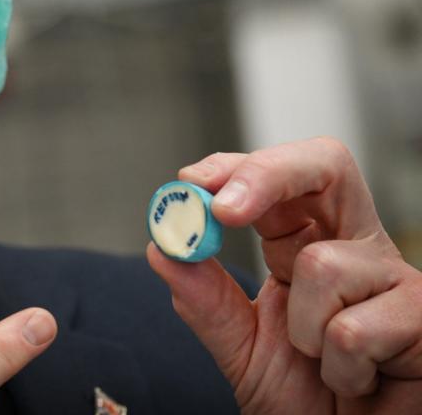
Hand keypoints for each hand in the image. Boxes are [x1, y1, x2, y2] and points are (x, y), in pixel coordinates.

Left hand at [148, 137, 421, 413]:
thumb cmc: (306, 399)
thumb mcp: (240, 345)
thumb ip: (204, 300)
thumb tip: (163, 248)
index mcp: (304, 242)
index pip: (276, 177)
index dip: (236, 167)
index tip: (190, 183)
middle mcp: (352, 246)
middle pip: (325, 165)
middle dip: (268, 174)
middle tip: (223, 209)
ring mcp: (392, 277)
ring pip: (322, 265)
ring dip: (303, 332)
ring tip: (323, 363)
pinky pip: (353, 330)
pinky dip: (339, 368)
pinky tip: (358, 380)